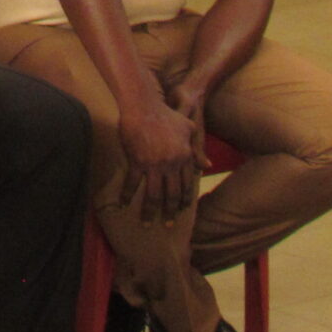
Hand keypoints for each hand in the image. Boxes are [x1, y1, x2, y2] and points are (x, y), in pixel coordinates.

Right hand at [116, 100, 200, 222]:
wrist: (143, 106)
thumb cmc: (166, 114)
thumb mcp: (187, 127)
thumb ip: (196, 148)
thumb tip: (208, 165)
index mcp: (184, 157)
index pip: (186, 185)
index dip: (183, 200)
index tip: (181, 211)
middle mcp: (171, 164)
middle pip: (171, 195)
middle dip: (170, 212)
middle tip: (167, 224)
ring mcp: (153, 165)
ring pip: (153, 195)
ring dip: (149, 212)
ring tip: (147, 223)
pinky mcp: (137, 162)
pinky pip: (132, 183)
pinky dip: (127, 195)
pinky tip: (123, 204)